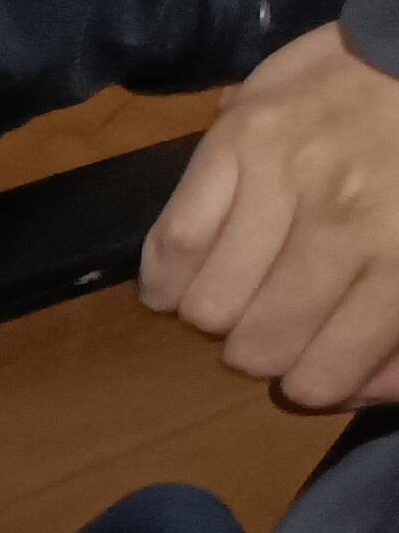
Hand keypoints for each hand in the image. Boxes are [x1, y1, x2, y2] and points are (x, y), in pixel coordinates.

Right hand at [139, 19, 398, 410]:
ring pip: (206, 305)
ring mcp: (282, 178)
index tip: (315, 362)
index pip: (319, 375)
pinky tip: (182, 277)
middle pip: (254, 347)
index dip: (309, 384)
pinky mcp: (233, 140)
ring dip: (214, 313)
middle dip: (260, 350)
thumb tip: (366, 392)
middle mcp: (343, 221)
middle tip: (274, 320)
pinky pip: (172, 240)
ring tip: (235, 291)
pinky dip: (166, 275)